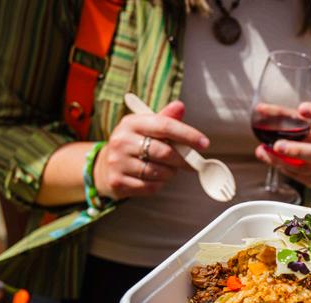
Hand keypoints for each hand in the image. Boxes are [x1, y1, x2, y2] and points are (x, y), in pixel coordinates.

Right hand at [94, 101, 209, 199]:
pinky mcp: (118, 182)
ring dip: (170, 173)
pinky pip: (150, 187)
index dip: (187, 135)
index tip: (204, 143)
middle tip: (191, 163)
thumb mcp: (146, 127)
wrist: (105, 167)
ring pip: (159, 172)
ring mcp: (118, 162)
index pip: (164, 126)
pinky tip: (156, 179)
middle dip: (182, 160)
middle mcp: (122, 141)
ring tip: (168, 170)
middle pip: (164, 152)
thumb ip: (165, 119)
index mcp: (131, 123)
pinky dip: (159, 185)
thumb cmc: (134, 145)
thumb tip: (180, 106)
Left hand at [255, 102, 310, 190]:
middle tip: (277, 146)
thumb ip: (288, 117)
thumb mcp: (308, 124)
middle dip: (298, 151)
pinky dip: (281, 166)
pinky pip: (297, 175)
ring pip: (305, 168)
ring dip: (282, 161)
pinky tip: (269, 158)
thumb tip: (260, 109)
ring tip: (263, 152)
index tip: (301, 109)